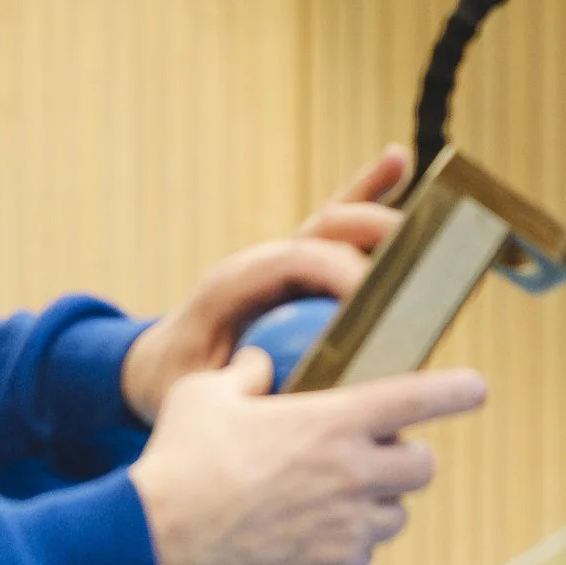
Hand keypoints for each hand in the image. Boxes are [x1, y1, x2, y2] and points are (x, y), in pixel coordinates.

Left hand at [120, 146, 413, 423]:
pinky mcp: (297, 270)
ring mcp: (281, 263)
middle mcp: (261, 264)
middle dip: (367, 232)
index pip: (295, 260)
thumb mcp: (194, 394)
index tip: (371, 298)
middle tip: (409, 252)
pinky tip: (395, 161)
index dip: (338, 270)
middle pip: (323, 229)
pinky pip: (336, 230)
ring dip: (373, 201)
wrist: (155, 366)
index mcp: (233, 284)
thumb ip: (237, 395)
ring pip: (335, 222)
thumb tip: (290, 401)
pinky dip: (365, 193)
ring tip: (408, 177)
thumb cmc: (176, 384)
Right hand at [129, 352, 485, 564]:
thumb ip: (245, 373)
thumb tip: (260, 363)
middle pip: (422, 466)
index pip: (420, 398)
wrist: (160, 541)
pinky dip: (346, 544)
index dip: (456, 391)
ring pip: (396, 515)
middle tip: (372, 457)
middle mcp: (355, 474)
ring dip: (376, 505)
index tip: (477, 388)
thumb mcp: (205, 394)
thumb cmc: (179, 460)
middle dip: (405, 459)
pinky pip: (362, 553)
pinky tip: (304, 535)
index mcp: (334, 421)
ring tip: (328, 500)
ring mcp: (349, 528)